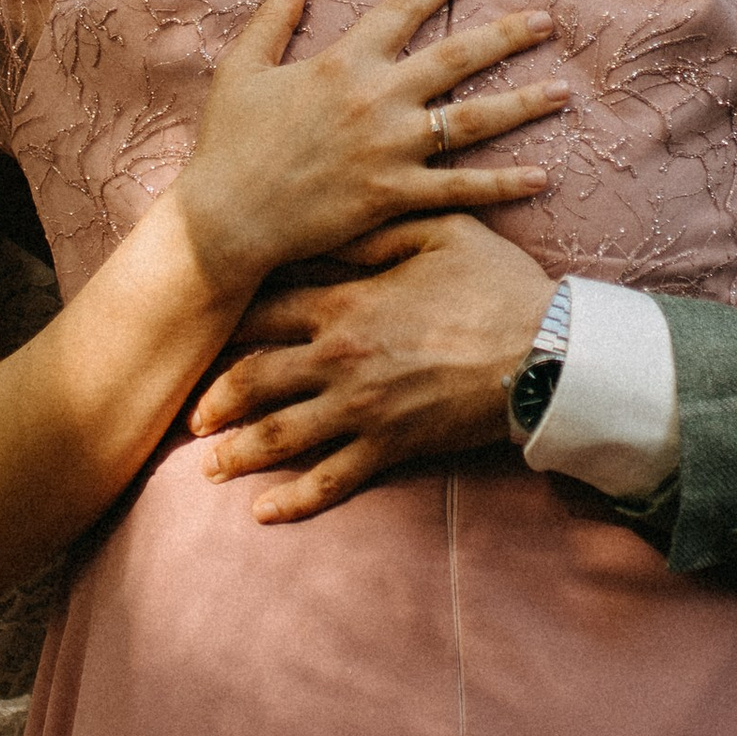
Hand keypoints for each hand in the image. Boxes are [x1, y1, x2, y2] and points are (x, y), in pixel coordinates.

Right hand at [172, 0, 567, 303]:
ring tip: (563, 91)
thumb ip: (273, 17)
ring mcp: (390, 149)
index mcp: (343, 62)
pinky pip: (461, 188)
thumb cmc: (230, 143)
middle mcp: (376, 99)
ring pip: (472, 120)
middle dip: (506, 35)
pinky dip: (503, 184)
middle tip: (546, 21)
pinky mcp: (395, 195)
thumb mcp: (243, 68)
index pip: (403, 8)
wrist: (226, 217)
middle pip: (457, 57)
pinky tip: (541, 176)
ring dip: (522, 104)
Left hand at [191, 213, 555, 520]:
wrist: (546, 352)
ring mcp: (361, 409)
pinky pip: (331, 480)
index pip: (264, 312)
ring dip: (237, 454)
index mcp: (346, 305)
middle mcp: (339, 360)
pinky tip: (264, 513)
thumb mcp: (439, 231)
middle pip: (254, 382)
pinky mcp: (389, 446)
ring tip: (209, 468)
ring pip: (279, 437)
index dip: (227, 323)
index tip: (202, 332)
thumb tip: (329, 222)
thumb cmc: (497, 285)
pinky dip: (293, 500)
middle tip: (191, 417)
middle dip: (215, 402)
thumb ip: (377, 229)